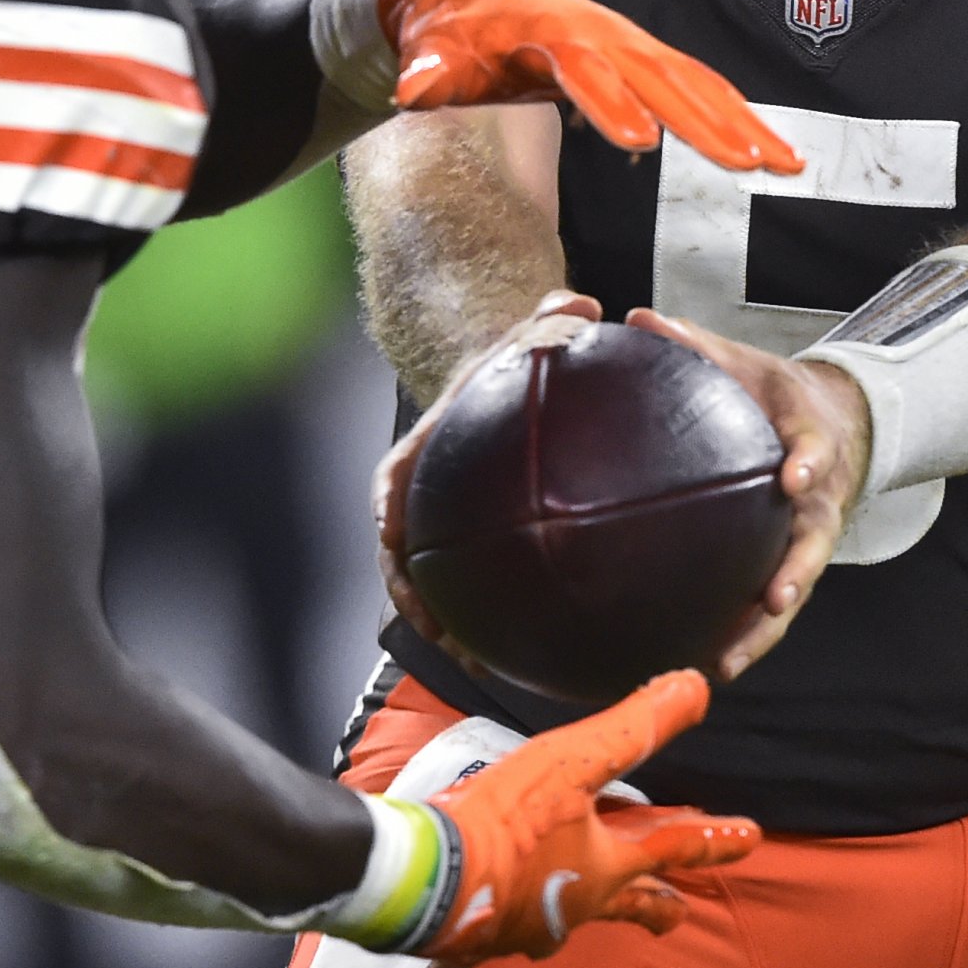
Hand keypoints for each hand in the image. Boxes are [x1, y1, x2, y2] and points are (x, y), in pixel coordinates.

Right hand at [373, 291, 602, 655]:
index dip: (388, 511)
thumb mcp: (533, 331)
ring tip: (479, 664)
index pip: (394, 478)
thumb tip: (580, 303)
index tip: (390, 537)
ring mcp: (450, 524)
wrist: (510, 382)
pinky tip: (531, 653)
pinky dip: (493, 623)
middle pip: (404, 550)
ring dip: (450, 624)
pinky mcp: (482, 547)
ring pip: (437, 581)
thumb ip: (552, 317)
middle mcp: (429, 493)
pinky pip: (480, 590)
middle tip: (436, 626)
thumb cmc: (518, 361)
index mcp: (429, 444)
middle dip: (413, 593)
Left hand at [378, 0, 800, 174]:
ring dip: (739, 120)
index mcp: (546, 32)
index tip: (641, 142)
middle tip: (748, 162)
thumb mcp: (429, 47)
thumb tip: (410, 89)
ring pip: (692, 81)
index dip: (609, 103)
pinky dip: (733, 111)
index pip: (583, 69)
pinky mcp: (640, 54)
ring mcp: (627, 41)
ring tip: (783, 162)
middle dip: (706, 120)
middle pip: (659, 77)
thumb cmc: (449, 27)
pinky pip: (695, 83)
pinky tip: (766, 146)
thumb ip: (427, 71)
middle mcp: (599, 33)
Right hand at [416, 669, 758, 967]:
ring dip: (589, 906)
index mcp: (606, 867)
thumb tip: (695, 688)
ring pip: (573, 918)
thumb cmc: (505, 820)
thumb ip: (634, 727)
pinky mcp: (487, 932)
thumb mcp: (574, 760)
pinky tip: (499, 923)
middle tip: (680, 908)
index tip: (750, 836)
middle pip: (632, 904)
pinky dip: (514, 923)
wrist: (427, 877)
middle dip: (659, 904)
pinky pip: (510, 931)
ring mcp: (533, 924)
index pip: (674, 847)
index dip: (714, 837)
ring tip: (586, 899)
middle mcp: (578, 904)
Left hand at [626, 309, 867, 680]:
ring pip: (792, 592)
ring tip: (728, 662)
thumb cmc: (776, 395)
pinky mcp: (787, 566)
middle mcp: (816, 502)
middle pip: (813, 546)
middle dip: (795, 575)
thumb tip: (640, 319)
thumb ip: (698, 345)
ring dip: (764, 631)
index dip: (811, 464)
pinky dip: (742, 638)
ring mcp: (805, 539)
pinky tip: (701, 665)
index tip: (797, 477)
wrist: (830, 424)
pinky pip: (766, 610)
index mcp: (811, 444)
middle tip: (775, 601)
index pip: (818, 451)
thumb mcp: (747, 363)